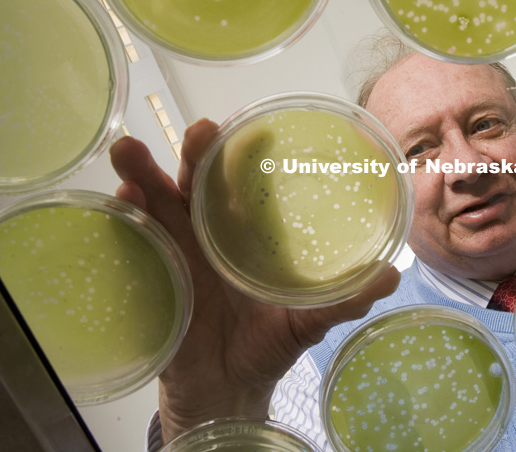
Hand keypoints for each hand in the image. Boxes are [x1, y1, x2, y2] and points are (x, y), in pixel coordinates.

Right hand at [110, 120, 399, 442]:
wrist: (227, 390)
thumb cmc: (269, 346)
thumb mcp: (309, 323)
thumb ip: (344, 300)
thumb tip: (392, 276)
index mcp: (252, 234)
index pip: (250, 183)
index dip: (251, 152)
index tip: (258, 126)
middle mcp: (214, 234)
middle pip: (202, 183)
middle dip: (199, 154)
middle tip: (200, 131)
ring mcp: (180, 251)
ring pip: (162, 202)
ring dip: (145, 173)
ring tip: (131, 150)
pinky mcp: (155, 275)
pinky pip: (137, 241)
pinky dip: (128, 218)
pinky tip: (123, 200)